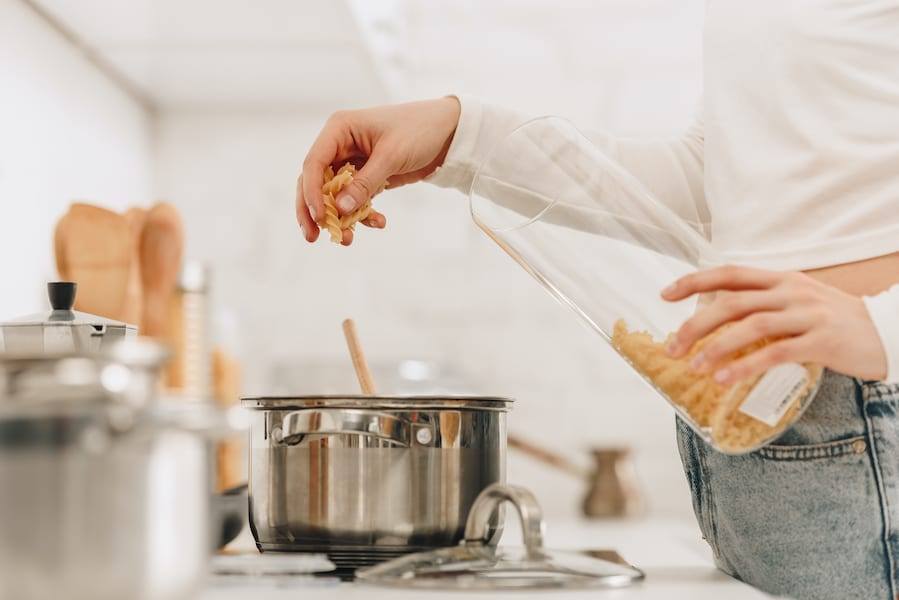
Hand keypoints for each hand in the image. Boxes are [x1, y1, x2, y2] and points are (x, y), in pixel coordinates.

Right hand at [296, 97, 460, 244]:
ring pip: (333, 195)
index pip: (313, 163)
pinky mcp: (366, 176)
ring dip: (339, 218)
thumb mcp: (391, 156)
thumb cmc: (418, 131)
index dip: (311, 192)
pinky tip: (379, 222)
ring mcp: (352, 162)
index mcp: (339, 130)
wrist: (448, 132)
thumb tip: (340, 209)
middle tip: (313, 237)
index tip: (319, 218)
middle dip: (314, 211)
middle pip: (314, 182)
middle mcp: (339, 145)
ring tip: (348, 240)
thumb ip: (364, 184)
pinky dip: (361, 214)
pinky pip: (354, 200)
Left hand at [662, 265, 886, 383]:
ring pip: (750, 326)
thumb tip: (715, 317)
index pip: (729, 273)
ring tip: (693, 366)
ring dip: (715, 347)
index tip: (665, 295)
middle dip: (694, 324)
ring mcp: (807, 314)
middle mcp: (791, 291)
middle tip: (671, 348)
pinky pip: (775, 352)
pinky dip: (745, 366)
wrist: (889, 332)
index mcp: (781, 279)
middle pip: (732, 302)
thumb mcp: (798, 302)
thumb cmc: (834, 322)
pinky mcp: (822, 341)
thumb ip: (763, 305)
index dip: (694, 281)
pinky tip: (724, 379)